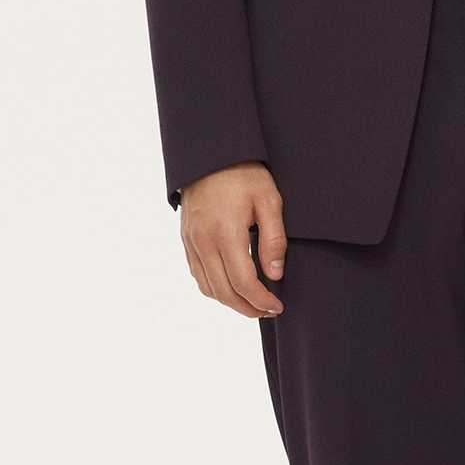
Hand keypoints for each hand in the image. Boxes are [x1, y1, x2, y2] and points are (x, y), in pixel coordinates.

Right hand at [178, 161, 287, 316]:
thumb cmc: (243, 174)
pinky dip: (214, 288)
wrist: (210, 154)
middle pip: (224, 292)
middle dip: (248, 308)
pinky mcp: (186, 240)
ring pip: (208, 288)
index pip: (243, 283)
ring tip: (252, 302)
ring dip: (230, 302)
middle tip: (268, 310)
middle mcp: (204, 242)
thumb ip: (274, 240)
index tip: (277, 305)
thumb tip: (275, 275)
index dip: (262, 301)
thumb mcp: (269, 200)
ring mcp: (192, 242)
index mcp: (226, 233)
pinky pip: (197, 274)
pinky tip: (231, 287)